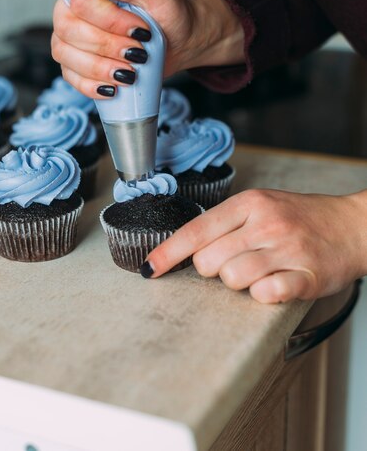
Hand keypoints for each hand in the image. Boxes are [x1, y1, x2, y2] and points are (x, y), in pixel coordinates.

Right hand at [52, 0, 243, 97]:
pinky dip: (92, 85)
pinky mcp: (73, 60)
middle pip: (68, 28)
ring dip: (101, 68)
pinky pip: (69, 76)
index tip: (141, 29)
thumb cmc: (165, 9)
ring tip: (130, 72)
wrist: (178, 40)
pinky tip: (113, 86)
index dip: (110, 20)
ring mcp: (68, 33)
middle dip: (108, 46)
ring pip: (64, 53)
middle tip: (139, 52)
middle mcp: (70, 2)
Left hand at [142, 189, 366, 302]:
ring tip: (256, 272)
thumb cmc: (302, 218)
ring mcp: (287, 249)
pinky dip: (262, 294)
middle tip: (232, 262)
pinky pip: (266, 294)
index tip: (150, 268)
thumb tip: (185, 246)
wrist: (353, 226)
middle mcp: (266, 223)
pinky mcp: (306, 276)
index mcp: (250, 203)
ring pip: (232, 279)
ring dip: (237, 282)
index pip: (196, 230)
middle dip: (212, 269)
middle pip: (208, 261)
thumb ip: (226, 222)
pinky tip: (273, 283)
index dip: (168, 253)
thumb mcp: (262, 205)